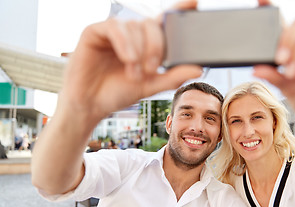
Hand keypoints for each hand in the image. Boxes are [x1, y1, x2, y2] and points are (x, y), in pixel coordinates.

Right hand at [59, 0, 201, 124]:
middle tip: (152, 69)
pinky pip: (115, 27)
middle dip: (156, 47)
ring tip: (133, 74)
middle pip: (152, 24)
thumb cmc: (118, 92)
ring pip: (135, 27)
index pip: (164, 21)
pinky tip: (128, 60)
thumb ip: (173, 76)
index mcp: (147, 43)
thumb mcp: (150, 86)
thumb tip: (198, 68)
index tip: (194, 2)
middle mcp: (132, 34)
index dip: (179, 9)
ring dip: (138, 52)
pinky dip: (125, 43)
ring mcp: (114, 31)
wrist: (92, 105)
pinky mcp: (95, 31)